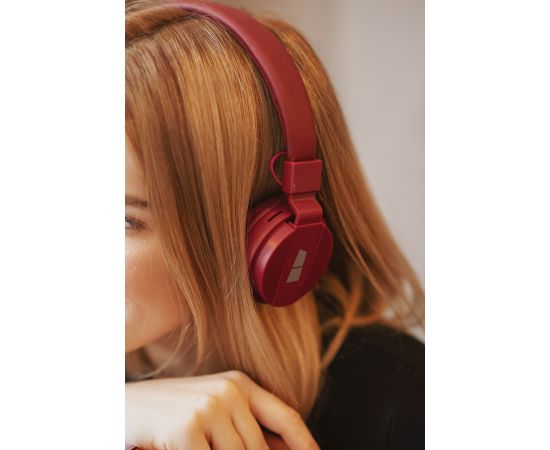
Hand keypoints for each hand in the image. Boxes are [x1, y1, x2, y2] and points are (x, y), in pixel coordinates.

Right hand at [126, 370, 318, 449]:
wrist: (119, 405)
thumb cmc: (168, 415)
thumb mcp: (212, 413)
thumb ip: (245, 429)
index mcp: (240, 383)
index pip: (286, 415)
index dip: (306, 442)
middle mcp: (230, 390)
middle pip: (261, 449)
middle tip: (219, 449)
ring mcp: (209, 407)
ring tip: (195, 445)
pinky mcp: (187, 428)